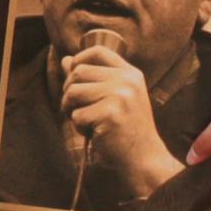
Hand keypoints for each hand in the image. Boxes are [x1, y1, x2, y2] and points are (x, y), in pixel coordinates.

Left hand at [61, 46, 185, 198]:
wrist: (145, 159)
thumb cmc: (127, 130)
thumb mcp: (115, 98)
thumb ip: (92, 78)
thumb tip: (66, 60)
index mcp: (131, 74)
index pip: (98, 51)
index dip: (79, 58)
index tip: (72, 73)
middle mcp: (127, 81)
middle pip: (79, 71)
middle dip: (69, 90)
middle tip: (75, 107)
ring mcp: (120, 96)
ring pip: (73, 91)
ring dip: (71, 109)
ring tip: (86, 121)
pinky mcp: (110, 114)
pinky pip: (77, 114)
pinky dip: (79, 127)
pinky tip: (94, 134)